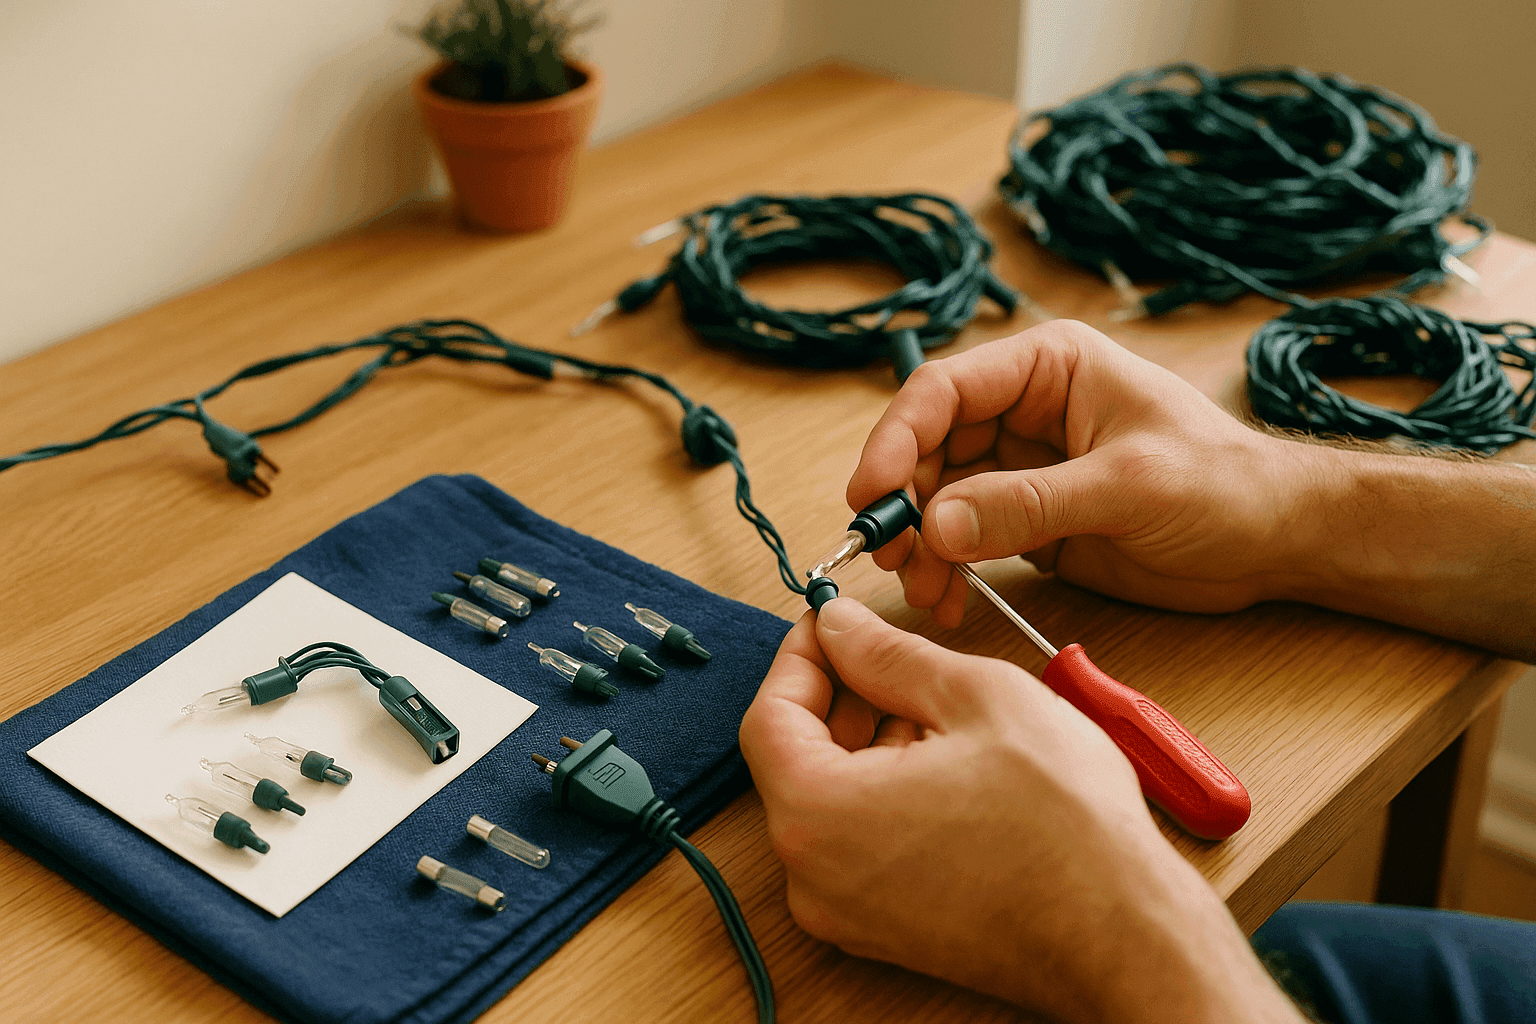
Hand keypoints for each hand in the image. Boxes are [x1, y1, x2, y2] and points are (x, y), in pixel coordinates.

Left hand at [738, 598, 1301, 1023]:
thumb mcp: (976, 698)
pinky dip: (884, 792)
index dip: (799, 657)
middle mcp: (813, 876)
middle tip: (886, 653)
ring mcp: (846, 913)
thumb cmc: (1066, 827)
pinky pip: (857, 843)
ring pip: (829, 800)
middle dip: (838, 697)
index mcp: (819, 814)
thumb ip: (890, 655)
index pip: (768, 716)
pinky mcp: (882, 931)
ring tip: (934, 708)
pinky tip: (944, 762)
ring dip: (866, 743)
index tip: (829, 624)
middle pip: (794, 760)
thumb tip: (842, 627)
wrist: (1126, 936)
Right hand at [848, 320, 1311, 626]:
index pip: (944, 390)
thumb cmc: (1225, 486)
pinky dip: (948, 570)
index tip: (872, 495)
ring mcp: (1021, 467)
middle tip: (893, 558)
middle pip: (928, 447)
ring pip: (937, 498)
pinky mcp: (1027, 519)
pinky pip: (964, 539)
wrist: (1276, 541)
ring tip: (929, 592)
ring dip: (921, 546)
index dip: (897, 439)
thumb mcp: (1130, 487)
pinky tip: (951, 600)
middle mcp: (1024, 410)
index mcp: (1049, 367)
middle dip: (904, 503)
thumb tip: (937, 524)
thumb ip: (1032, 503)